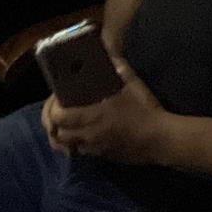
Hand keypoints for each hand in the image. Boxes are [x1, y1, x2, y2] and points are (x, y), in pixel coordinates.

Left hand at [41, 61, 169, 164]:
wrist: (160, 139)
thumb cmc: (145, 110)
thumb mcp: (133, 85)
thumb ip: (119, 68)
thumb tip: (110, 54)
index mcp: (92, 117)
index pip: (58, 117)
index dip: (51, 109)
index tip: (56, 99)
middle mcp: (88, 136)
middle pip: (57, 135)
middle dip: (52, 125)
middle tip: (56, 113)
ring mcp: (94, 149)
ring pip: (67, 148)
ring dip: (62, 138)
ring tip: (64, 127)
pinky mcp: (102, 157)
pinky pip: (81, 153)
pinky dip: (76, 146)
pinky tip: (82, 136)